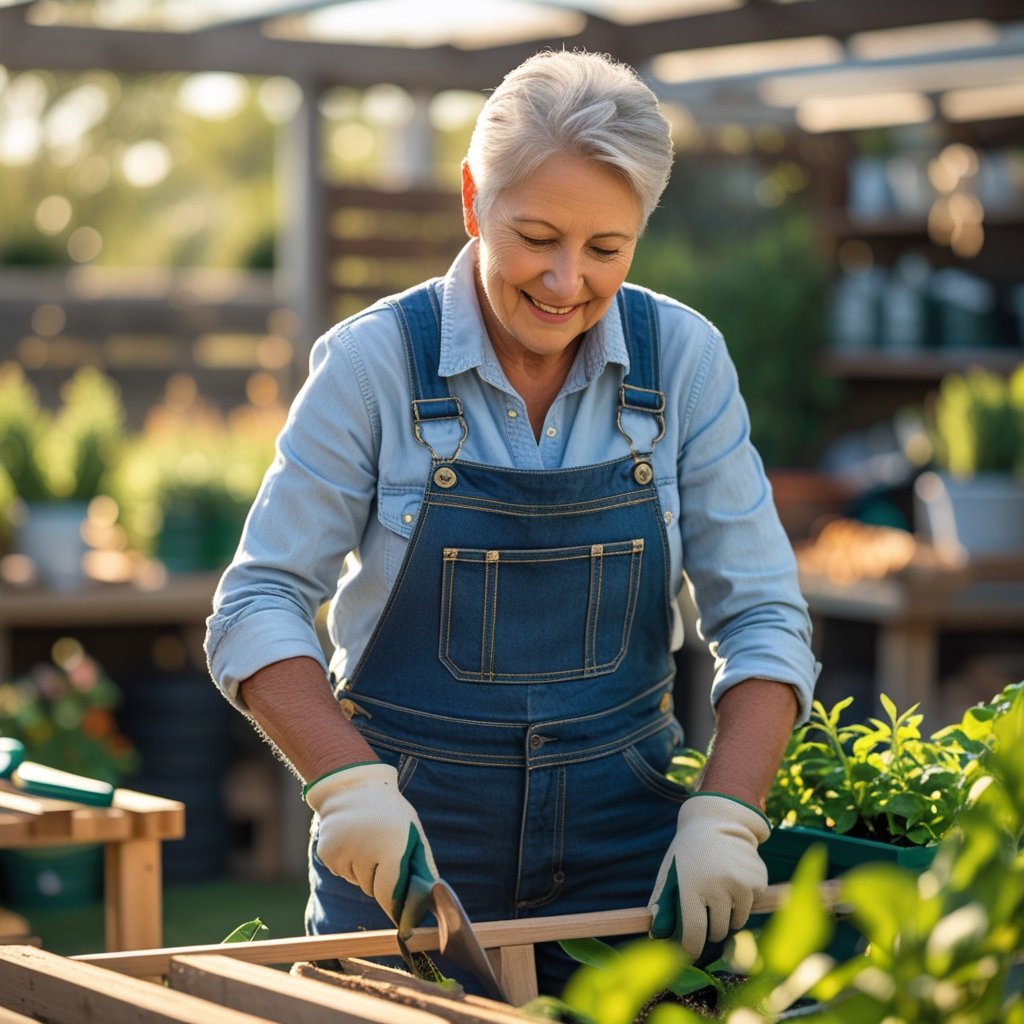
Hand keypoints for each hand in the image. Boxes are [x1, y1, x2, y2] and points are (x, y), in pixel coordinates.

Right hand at [305, 761, 437, 926]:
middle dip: (381, 881)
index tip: (402, 919)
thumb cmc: (390, 812)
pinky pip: (342, 871)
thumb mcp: (413, 832)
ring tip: (367, 841)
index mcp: (392, 846)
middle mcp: (365, 851)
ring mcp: (343, 852)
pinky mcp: (327, 853)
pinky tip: (352, 841)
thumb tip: (429, 901)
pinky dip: (349, 863)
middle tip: (384, 856)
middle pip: (373, 889)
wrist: (352, 787)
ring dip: (364, 870)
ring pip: (357, 880)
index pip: (391, 894)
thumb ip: (421, 866)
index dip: (396, 906)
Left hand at [648, 792, 770, 959]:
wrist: (715, 819)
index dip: (692, 948)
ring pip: (738, 920)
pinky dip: (745, 898)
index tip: (690, 952)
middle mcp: (717, 885)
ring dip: (729, 914)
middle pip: (718, 930)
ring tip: (720, 891)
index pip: (694, 932)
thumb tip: (656, 936)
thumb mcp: (670, 873)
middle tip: (707, 911)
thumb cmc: (687, 852)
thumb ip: (663, 905)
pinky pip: (753, 903)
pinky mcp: (758, 878)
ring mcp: (741, 882)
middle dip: (711, 928)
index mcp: (691, 885)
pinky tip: (734, 877)